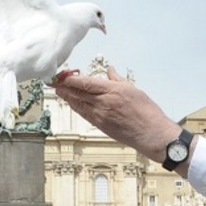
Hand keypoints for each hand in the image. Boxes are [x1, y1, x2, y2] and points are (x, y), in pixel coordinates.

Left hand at [53, 67, 182, 166]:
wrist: (152, 134)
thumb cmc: (147, 113)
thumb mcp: (133, 89)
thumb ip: (117, 79)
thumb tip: (110, 70)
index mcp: (112, 91)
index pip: (85, 83)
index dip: (69, 79)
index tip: (61, 75)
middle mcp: (103, 103)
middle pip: (77, 93)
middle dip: (63, 87)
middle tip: (53, 82)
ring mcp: (100, 116)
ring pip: (78, 104)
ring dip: (66, 97)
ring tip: (58, 90)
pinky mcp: (101, 126)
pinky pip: (84, 114)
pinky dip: (76, 107)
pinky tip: (72, 103)